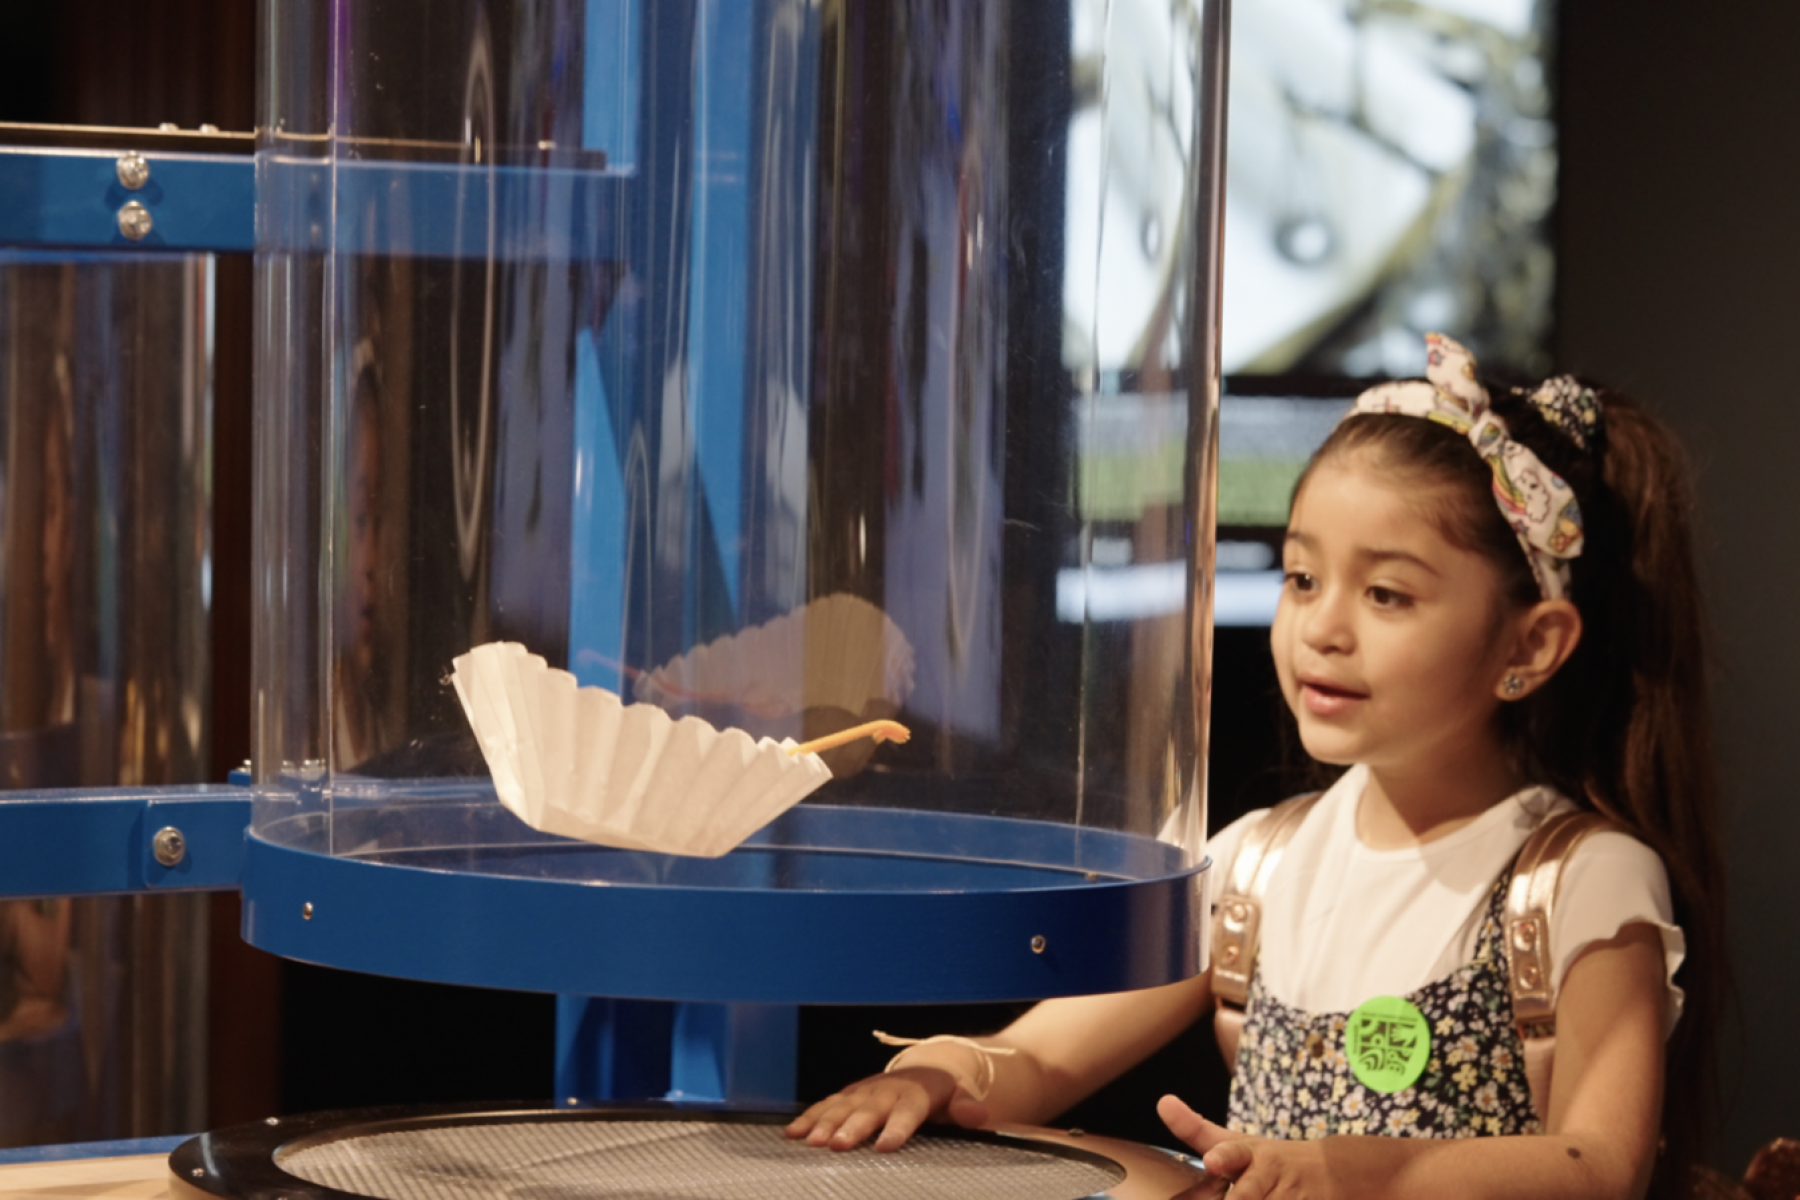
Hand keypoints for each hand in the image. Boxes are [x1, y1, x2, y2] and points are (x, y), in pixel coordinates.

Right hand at [785, 1067, 988, 1151]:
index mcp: (915, 1093)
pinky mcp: (847, 1096)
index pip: (908, 1111)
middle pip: (869, 1110)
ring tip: (811, 1142)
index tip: (886, 1146)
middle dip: (853, 1127)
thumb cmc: (941, 1093)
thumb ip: (965, 1107)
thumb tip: (978, 1115)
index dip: (898, 1127)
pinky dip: (808, 1118)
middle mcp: (885, 1091)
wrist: (924, 1069)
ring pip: (842, 1107)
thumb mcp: (959, 1097)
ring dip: (825, 1123)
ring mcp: (863, 1092)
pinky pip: (825, 1105)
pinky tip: (792, 1133)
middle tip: (838, 1145)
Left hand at [1158, 1094, 1331, 1199]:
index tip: (1211, 1161)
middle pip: (1247, 1195)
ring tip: (1255, 1195)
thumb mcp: (1235, 1143)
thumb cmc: (1267, 1161)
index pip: (1233, 1153)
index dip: (1222, 1158)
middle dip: (1240, 1198)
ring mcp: (1291, 1196)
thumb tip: (1162, 1102)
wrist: (1330, 1171)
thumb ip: (1196, 1129)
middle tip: (1232, 1196)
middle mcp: (1270, 1174)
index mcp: (1250, 1154)